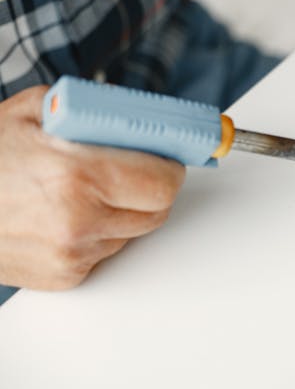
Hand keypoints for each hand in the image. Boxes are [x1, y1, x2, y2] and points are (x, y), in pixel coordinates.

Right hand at [0, 86, 185, 289]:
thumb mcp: (33, 111)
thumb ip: (95, 112)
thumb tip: (142, 119)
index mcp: (78, 175)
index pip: (164, 183)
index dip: (167, 167)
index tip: (164, 158)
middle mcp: (79, 221)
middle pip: (157, 212)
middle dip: (148, 189)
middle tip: (125, 172)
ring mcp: (72, 255)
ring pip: (132, 233)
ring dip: (121, 213)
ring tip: (80, 193)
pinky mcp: (65, 277)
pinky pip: (106, 252)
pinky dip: (96, 235)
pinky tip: (62, 217)